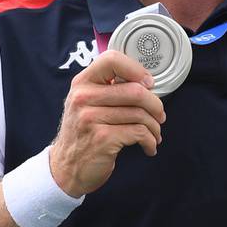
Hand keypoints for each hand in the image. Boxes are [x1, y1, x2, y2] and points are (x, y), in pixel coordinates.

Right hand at [49, 50, 164, 195]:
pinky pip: (140, 133)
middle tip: (159, 116)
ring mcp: (91, 118)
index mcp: (82, 83)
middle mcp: (83, 97)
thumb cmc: (85, 133)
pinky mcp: (102, 138)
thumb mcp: (88, 104)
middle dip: (156, 106)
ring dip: (155, 127)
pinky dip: (150, 141)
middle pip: (136, 91)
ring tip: (154, 134)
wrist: (67, 167)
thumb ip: (109, 89)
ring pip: (141, 114)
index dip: (137, 70)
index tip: (148, 84)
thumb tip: (146, 83)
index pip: (112, 59)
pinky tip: (149, 146)